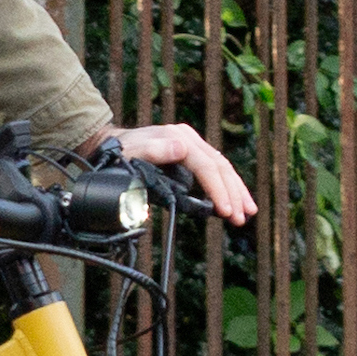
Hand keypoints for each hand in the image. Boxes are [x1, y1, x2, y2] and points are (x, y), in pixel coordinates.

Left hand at [98, 123, 257, 226]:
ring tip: (246, 213)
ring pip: (222, 168)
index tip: (224, 210)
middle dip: (233, 194)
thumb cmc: (120, 151)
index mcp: (178, 137)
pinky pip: (215, 171)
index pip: (206, 166)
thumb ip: (153, 150)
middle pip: (220, 167)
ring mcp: (192, 145)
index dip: (217, 189)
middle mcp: (188, 139)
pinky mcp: (192, 155)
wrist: (110, 144)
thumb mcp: (132, 151)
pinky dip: (227, 187)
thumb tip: (180, 150)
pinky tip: (235, 202)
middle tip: (240, 218)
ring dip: (236, 192)